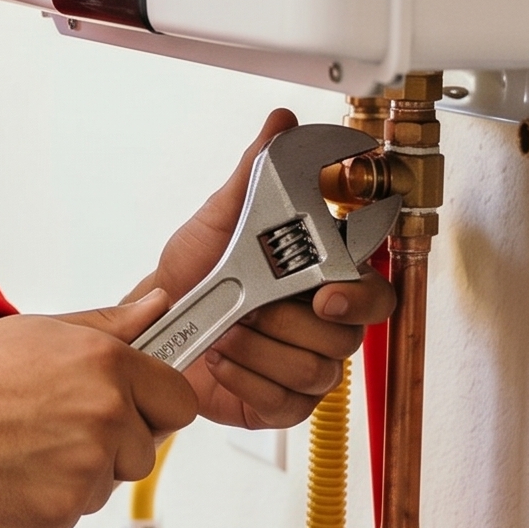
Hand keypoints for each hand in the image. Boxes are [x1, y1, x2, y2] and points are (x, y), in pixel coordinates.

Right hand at [0, 296, 196, 527]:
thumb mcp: (39, 333)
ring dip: (77, 475)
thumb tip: (157, 307)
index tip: (134, 408)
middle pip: (144, 450)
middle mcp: (104, 415)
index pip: (179, 400)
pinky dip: (46, 502)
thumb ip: (109, 325)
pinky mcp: (60, 512)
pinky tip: (11, 473)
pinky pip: (73, 514)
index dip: (154, 406)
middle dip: (111, 445)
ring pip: (107, 484)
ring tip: (23, 447)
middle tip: (54, 427)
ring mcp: (85, 468)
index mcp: (105, 365)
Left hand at [70, 109, 395, 433]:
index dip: (359, 297)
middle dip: (289, 324)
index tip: (323, 294)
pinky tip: (222, 359)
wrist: (153, 317)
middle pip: (346, 339)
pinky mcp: (279, 404)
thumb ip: (255, 171)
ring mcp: (304, 367)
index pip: (375, 294)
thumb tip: (280, 123)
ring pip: (314, 371)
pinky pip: (285, 403)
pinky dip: (246, 379)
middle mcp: (324, 326)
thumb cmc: (195, 268)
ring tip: (226, 330)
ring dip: (259, 349)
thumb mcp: (221, 214)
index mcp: (325, 280)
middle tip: (252, 309)